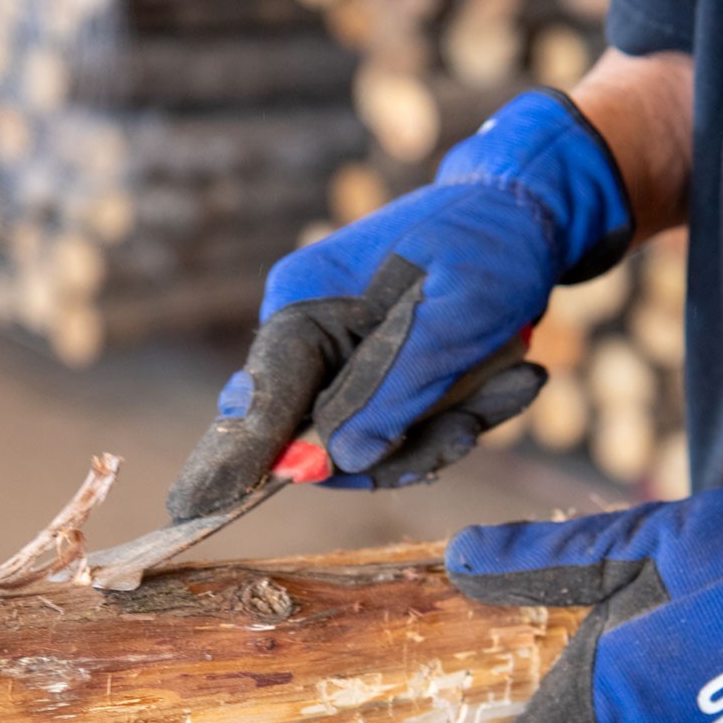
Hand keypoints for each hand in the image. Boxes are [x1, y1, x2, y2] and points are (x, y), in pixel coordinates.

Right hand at [167, 90, 631, 519]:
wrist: (529, 213)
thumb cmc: (488, 245)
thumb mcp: (447, 318)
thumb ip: (388, 391)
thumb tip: (335, 461)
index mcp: (305, 307)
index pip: (260, 398)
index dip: (232, 458)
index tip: (192, 509)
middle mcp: (314, 337)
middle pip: (321, 437)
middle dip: (401, 447)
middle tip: (466, 432)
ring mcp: (347, 359)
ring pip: (371, 441)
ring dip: (447, 428)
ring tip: (516, 380)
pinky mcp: (383, 375)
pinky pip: (406, 425)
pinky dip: (464, 413)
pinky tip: (516, 378)